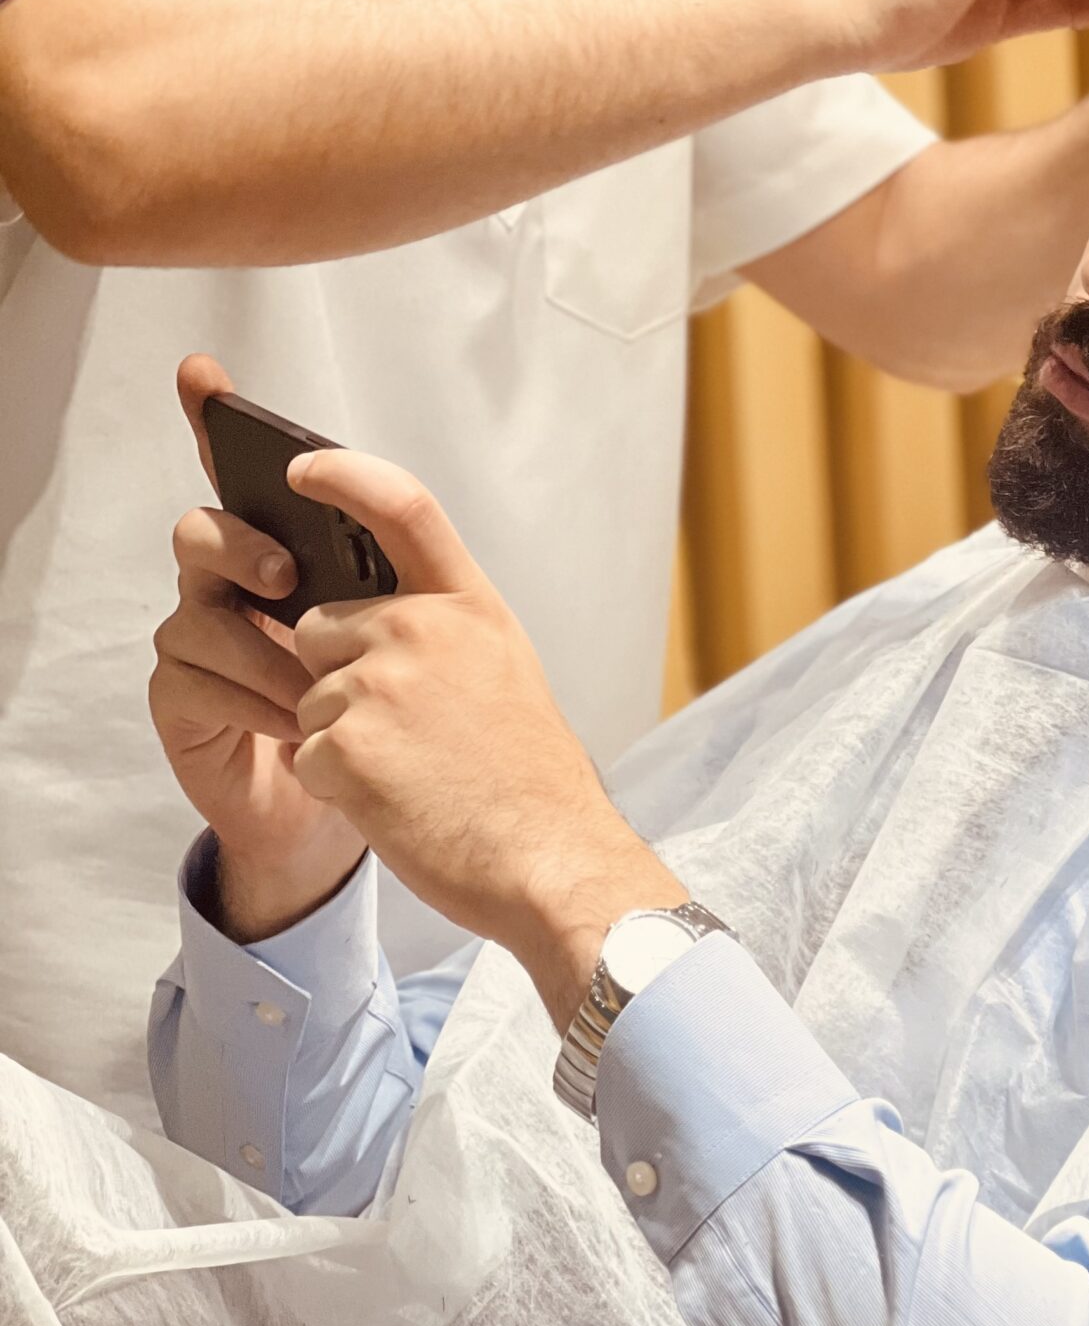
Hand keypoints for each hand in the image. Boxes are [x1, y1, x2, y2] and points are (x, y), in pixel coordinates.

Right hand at [150, 355, 365, 939]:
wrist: (380, 804)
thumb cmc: (396, 705)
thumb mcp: (417, 628)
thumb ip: (395, 565)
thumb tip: (382, 513)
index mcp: (286, 548)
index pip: (241, 473)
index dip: (215, 419)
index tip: (203, 375)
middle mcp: (231, 583)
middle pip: (204, 531)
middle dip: (242, 545)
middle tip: (287, 578)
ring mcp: (199, 640)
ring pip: (201, 613)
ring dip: (269, 650)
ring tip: (320, 688)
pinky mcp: (183, 700)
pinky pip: (196, 679)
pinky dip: (256, 700)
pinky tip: (299, 723)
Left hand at [282, 448, 680, 1027]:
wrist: (550, 857)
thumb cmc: (530, 778)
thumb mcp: (504, 668)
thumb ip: (442, 628)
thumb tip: (368, 618)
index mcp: (468, 604)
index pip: (401, 505)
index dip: (343, 474)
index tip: (302, 468)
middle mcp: (421, 629)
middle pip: (320, 626)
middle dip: (337, 674)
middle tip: (407, 731)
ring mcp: (380, 685)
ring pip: (308, 695)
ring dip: (340, 737)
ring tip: (410, 772)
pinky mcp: (345, 746)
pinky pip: (305, 753)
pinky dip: (337, 785)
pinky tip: (395, 801)